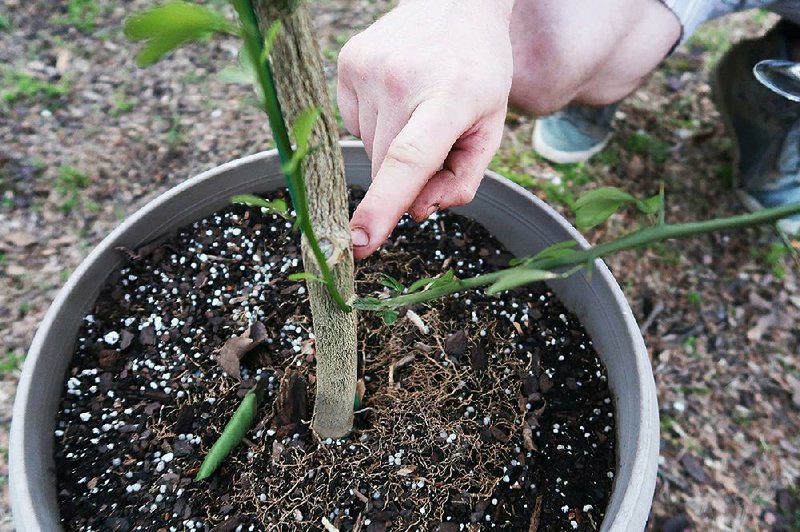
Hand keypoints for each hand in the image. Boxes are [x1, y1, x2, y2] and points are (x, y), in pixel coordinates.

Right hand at [337, 0, 513, 258]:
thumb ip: (462, 180)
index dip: (384, 205)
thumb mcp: (490, 128)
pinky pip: (353, 123)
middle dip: (407, 174)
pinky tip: (398, 96)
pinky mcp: (347, 62)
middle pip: (387, 165)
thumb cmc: (478, 72)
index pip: (409, 159)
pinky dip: (375, 124)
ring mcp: (368, 67)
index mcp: (450, 96)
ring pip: (369, 148)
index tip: (361, 241)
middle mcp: (401, 79)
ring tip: (418, 106)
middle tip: (435, 135)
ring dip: (391, 146)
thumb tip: (417, 212)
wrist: (456, 3)